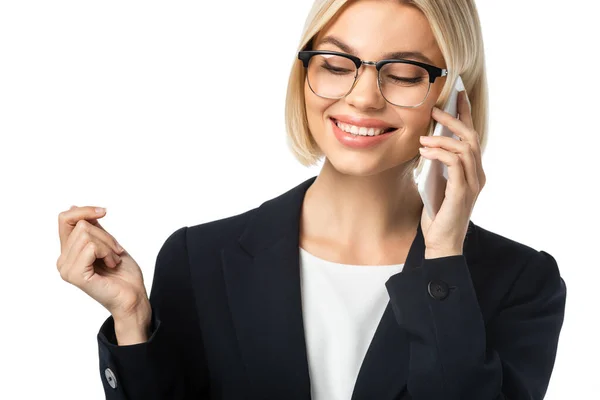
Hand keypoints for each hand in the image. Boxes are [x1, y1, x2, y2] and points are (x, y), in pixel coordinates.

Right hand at [56, 206, 150, 323]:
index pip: (65, 219)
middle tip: (116, 252)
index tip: (103, 212)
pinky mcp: (75, 275)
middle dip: (106, 236)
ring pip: (87, 234)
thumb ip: (92, 228)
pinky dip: (107, 252)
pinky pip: (91, 247)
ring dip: (108, 245)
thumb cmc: (123, 273)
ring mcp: (66, 269)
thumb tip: (73, 207)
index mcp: (69, 252)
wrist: (134, 296)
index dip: (84, 210)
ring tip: (113, 260)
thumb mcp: (107, 243)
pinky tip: (111, 264)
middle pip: (81, 225)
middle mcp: (63, 260)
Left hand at [418, 90, 485, 257]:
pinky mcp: (462, 193)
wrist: (441, 242)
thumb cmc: (437, 214)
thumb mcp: (436, 183)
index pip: (471, 137)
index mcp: (472, 171)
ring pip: (465, 149)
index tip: (458, 95)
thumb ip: (438, 165)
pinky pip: (455, 164)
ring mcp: (472, 184)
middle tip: (436, 109)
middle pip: (471, 138)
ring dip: (443, 138)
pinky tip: (425, 151)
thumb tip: (426, 142)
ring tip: (423, 137)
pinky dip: (440, 154)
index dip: (465, 114)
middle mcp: (477, 175)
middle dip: (454, 120)